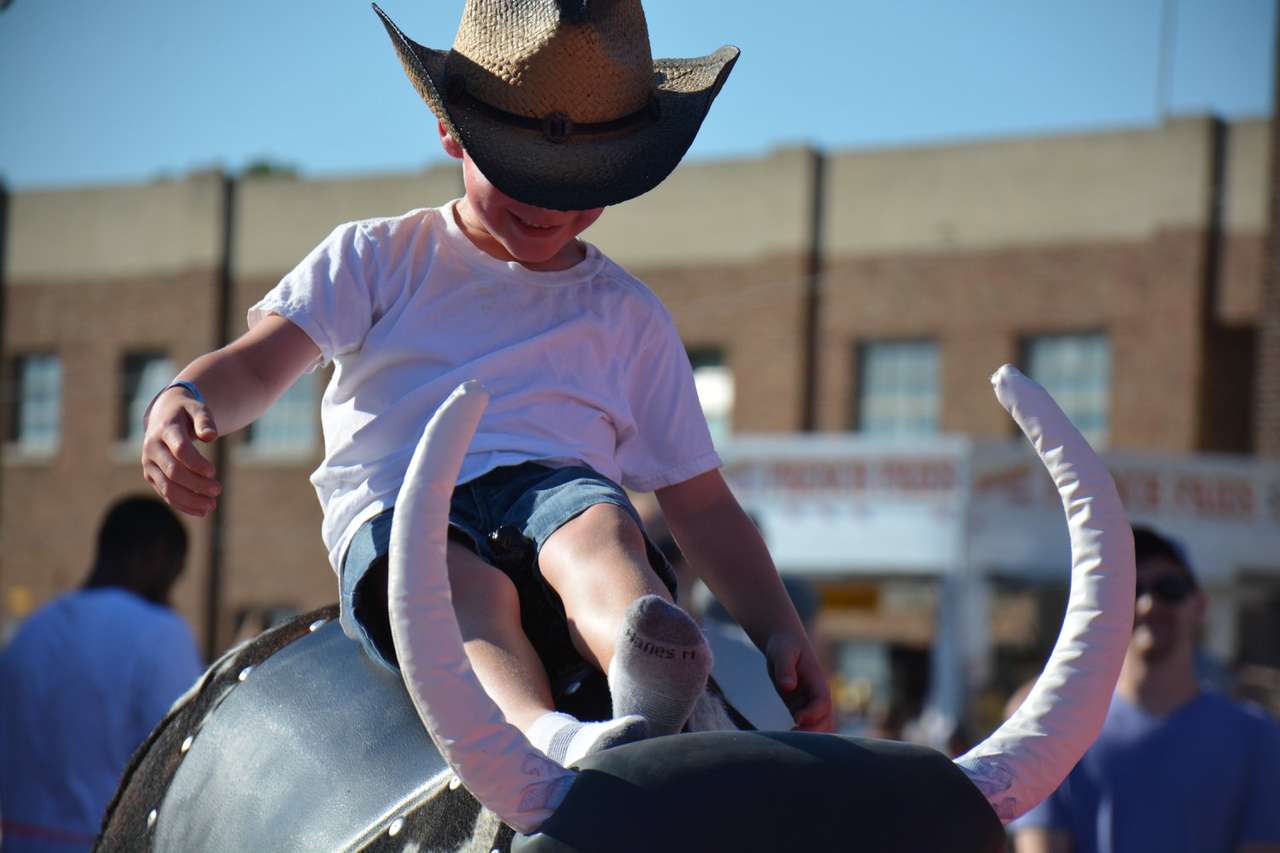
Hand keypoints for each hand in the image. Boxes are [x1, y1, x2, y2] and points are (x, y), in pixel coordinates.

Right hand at [140, 386, 220, 516]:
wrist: (163, 415)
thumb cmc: (186, 413)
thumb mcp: (198, 409)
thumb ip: (205, 420)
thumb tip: (210, 436)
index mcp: (165, 429)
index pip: (179, 450)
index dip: (196, 463)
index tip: (213, 472)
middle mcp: (152, 448)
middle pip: (173, 472)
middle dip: (196, 484)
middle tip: (218, 490)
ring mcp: (149, 464)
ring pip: (167, 487)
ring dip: (190, 499)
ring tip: (212, 505)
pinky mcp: (151, 476)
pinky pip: (165, 494)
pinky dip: (183, 504)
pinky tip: (201, 511)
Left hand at [765, 631, 834, 731]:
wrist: (784, 643)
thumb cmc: (784, 645)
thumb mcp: (783, 652)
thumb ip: (785, 668)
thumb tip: (788, 686)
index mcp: (817, 681)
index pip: (823, 703)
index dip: (813, 713)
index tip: (796, 718)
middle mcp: (816, 695)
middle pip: (825, 720)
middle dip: (813, 731)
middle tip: (792, 738)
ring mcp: (808, 702)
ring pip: (817, 726)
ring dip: (807, 736)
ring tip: (788, 741)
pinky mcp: (798, 707)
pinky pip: (803, 725)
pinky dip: (798, 734)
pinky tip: (784, 739)